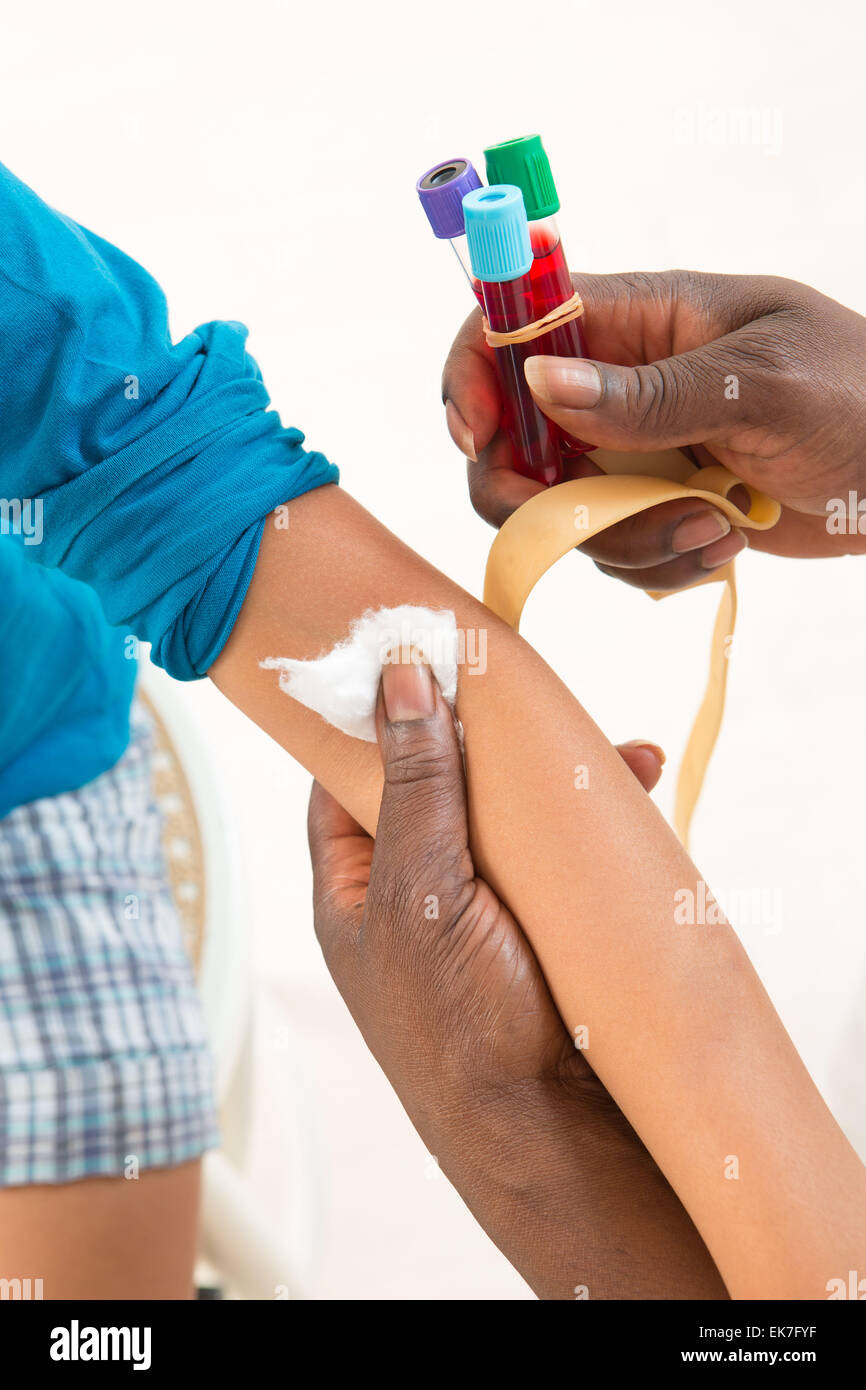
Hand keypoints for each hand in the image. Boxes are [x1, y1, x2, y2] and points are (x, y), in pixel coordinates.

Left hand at [307, 653, 725, 1298]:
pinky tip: (634, 786)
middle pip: (438, 779)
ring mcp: (479, 899)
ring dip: (555, 772)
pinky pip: (560, 844)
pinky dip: (594, 814)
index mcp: (354, 881)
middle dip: (486, 734)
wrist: (545, 1129)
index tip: (412, 652)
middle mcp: (413, 884)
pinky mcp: (540, 913)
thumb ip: (413, 786)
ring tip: (613, 747)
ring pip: (507, 808)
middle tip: (525, 687)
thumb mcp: (421, 892)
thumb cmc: (455, 1027)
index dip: (372, 713)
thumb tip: (398, 679)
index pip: (345, 773)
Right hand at [442, 270, 865, 591]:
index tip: (481, 440)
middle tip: (590, 524)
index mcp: (640, 319)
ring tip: (715, 528)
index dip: (474, 377)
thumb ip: (651, 391)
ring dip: (624, 539)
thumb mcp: (764, 385)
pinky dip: (658, 563)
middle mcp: (620, 384)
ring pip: (562, 511)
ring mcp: (635, 452)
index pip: (514, 326)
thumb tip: (542, 381)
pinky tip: (726, 542)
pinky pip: (612, 549)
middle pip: (514, 440)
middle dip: (537, 497)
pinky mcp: (657, 507)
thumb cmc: (863, 396)